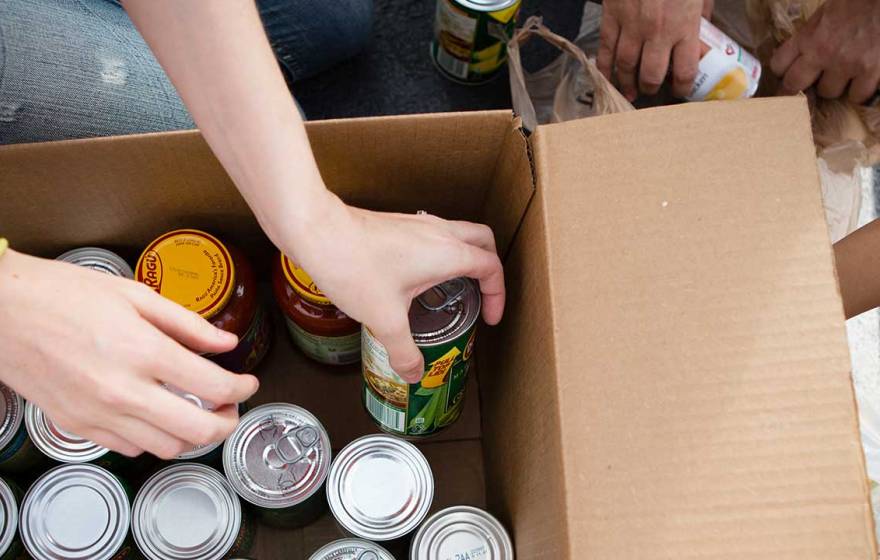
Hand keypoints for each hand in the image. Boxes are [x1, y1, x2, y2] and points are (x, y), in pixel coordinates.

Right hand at [0, 251, 258, 458]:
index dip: (243, 388)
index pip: (215, 387)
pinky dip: (155, 438)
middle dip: (228, 422)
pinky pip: (131, 448)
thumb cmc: (62, 294)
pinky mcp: (78, 426)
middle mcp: (124, 391)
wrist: (1, 310)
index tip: (248, 382)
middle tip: (232, 407)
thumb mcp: (135, 295)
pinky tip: (157, 415)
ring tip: (198, 412)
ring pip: (168, 447)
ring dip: (193, 435)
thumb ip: (187, 324)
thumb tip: (226, 342)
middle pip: (199, 430)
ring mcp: (99, 414)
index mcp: (144, 351)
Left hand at [280, 193, 504, 382]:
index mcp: (447, 253)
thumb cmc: (354, 266)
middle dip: (490, 266)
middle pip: (483, 240)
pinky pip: (433, 234)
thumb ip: (404, 350)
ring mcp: (417, 224)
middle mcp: (438, 232)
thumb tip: (414, 373)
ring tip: (453, 289)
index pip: (491, 267)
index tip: (491, 317)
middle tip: (483, 294)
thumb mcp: (385, 318)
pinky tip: (418, 278)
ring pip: (457, 233)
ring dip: (464, 256)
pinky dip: (439, 252)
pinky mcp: (397, 224)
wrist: (316, 230)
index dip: (498, 294)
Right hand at [598, 0, 711, 100]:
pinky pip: (605, 48)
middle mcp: (657, 31)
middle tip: (650, 90)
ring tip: (629, 91)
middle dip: (650, 87)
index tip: (680, 90)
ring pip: (625, 66)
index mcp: (684, 25)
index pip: (684, 70)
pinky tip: (607, 77)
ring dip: (627, 83)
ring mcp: (631, 25)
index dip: (682, 87)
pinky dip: (604, 66)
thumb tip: (705, 28)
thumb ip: (702, 10)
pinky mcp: (612, 16)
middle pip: (651, 74)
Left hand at [771, 0, 879, 102]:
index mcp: (807, 35)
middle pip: (794, 85)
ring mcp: (846, 64)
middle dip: (800, 84)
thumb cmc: (858, 1)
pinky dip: (859, 91)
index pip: (778, 65)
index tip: (788, 71)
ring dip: (834, 86)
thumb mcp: (825, 12)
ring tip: (842, 75)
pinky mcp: (870, 71)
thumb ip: (811, 33)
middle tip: (811, 81)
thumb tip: (802, 49)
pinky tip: (862, 81)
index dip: (782, 71)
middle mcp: (822, 53)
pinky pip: (857, 96)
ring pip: (828, 92)